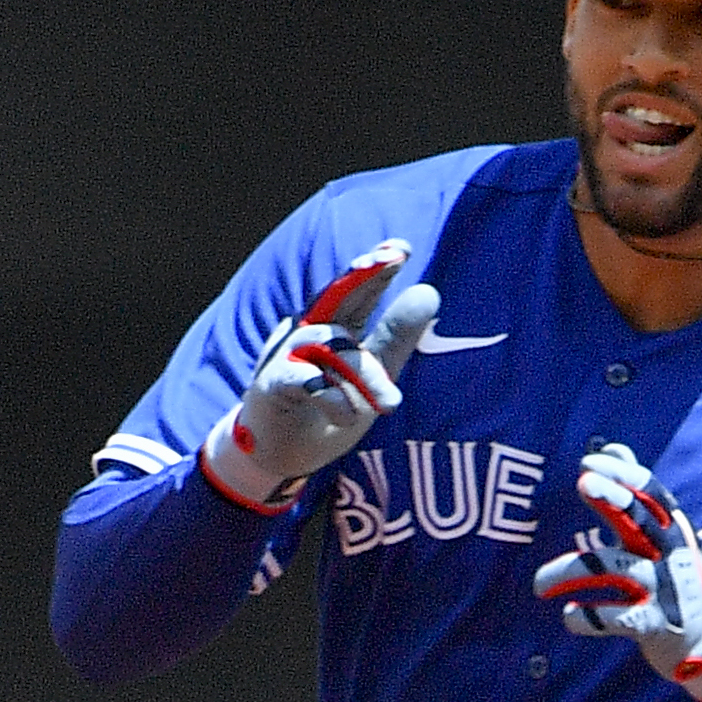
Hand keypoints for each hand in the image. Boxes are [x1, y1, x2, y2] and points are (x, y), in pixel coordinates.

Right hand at [200, 241, 440, 510]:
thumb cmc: (330, 406)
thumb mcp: (373, 374)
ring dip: (365, 373)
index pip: (359, 291)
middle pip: (338, 295)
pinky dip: (328, 396)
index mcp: (339, 326)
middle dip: (364, 275)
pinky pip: (302, 379)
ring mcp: (289, 355)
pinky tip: (347, 414)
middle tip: (392, 259)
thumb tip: (429, 291)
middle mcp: (312, 332)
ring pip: (332, 346)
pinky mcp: (272, 384)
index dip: (377, 268)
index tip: (403, 249)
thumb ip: (396, 338)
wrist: (284, 452)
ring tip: (390, 405)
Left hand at [533, 442, 701, 701]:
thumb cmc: (678, 578)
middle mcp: (669, 553)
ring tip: (538, 584)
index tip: (589, 461)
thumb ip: (636, 495)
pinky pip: (613, 618)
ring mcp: (663, 588)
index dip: (622, 474)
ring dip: (566, 572)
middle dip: (611, 498)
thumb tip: (613, 447)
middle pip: (640, 519)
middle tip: (583, 482)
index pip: (650, 492)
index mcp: (671, 530)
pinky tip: (569, 616)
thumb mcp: (665, 535)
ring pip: (611, 568)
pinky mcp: (655, 625)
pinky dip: (586, 618)